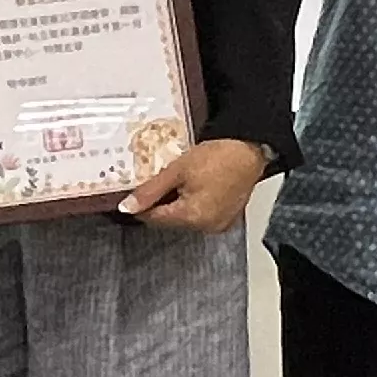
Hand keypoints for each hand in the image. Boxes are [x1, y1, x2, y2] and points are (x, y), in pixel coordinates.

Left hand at [122, 135, 269, 232]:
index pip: (154, 219)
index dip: (141, 206)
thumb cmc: (218, 156)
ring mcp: (218, 225)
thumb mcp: (177, 170)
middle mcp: (206, 227)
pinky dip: (193, 205)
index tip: (134, 194)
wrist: (249, 149)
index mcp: (192, 217)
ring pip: (185, 219)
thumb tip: (127, 208)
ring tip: (178, 181)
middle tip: (158, 181)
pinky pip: (201, 216)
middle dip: (160, 204)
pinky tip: (194, 187)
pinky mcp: (227, 219)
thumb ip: (150, 191)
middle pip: (170, 221)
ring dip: (177, 205)